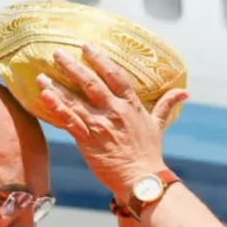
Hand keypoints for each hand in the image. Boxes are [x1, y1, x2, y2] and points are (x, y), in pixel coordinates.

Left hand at [36, 43, 188, 196]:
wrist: (141, 179)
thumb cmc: (149, 154)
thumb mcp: (159, 125)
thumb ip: (166, 104)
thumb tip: (185, 92)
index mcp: (131, 105)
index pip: (116, 76)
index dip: (100, 60)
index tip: (87, 47)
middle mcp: (114, 111)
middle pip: (91, 83)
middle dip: (73, 66)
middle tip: (58, 54)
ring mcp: (100, 125)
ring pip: (75, 100)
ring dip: (57, 86)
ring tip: (42, 75)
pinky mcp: (87, 140)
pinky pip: (69, 120)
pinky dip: (56, 107)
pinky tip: (45, 96)